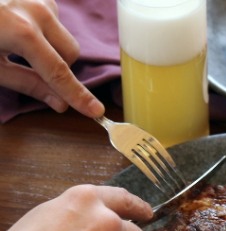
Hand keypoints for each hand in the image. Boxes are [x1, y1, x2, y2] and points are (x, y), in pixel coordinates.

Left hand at [0, 0, 104, 116]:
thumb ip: (26, 84)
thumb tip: (59, 103)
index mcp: (22, 33)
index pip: (58, 72)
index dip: (76, 95)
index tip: (95, 111)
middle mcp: (37, 11)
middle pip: (70, 52)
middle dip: (59, 67)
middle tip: (33, 72)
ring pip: (63, 35)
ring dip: (51, 48)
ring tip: (17, 45)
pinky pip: (54, 19)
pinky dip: (44, 30)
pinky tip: (18, 29)